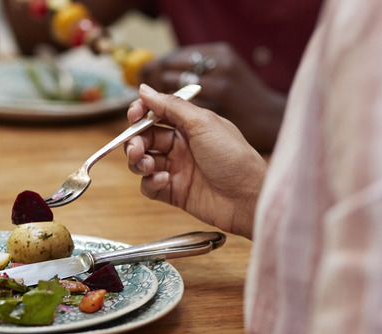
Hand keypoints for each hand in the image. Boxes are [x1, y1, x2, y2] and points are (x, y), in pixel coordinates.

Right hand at [125, 84, 266, 239]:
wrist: (248, 197)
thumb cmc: (233, 157)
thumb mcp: (203, 123)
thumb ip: (171, 106)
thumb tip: (144, 89)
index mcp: (189, 126)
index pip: (156, 115)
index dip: (141, 114)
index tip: (134, 117)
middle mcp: (181, 146)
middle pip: (145, 139)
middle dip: (135, 141)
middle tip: (137, 148)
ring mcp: (176, 169)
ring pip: (143, 162)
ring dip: (139, 162)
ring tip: (148, 165)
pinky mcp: (173, 192)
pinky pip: (149, 186)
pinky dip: (150, 182)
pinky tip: (164, 180)